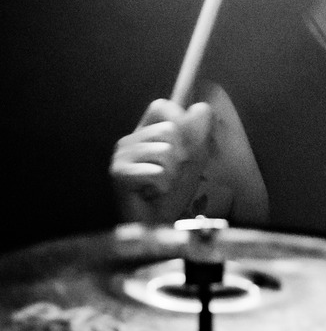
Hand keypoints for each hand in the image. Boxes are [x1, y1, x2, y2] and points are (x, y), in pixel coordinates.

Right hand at [110, 99, 212, 223]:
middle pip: (170, 129)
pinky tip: (152, 193)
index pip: (161, 106)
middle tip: (170, 174)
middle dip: (181, 156)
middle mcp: (129, 140)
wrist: (159, 224)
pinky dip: (163, 186)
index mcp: (145, 132)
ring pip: (166, 151)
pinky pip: (157, 172)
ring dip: (173, 174)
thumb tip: (202, 107)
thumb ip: (199, 132)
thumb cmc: (174, 193)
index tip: (183, 150)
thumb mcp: (194, 158)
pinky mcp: (118, 173)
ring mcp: (121, 155)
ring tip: (161, 185)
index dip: (181, 122)